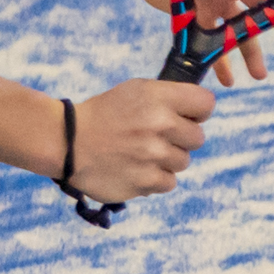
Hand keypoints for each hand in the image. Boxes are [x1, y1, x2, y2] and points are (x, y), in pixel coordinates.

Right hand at [67, 75, 214, 204]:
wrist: (67, 143)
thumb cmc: (105, 115)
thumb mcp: (135, 91)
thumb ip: (170, 98)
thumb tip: (203, 109)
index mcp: (157, 97)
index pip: (206, 104)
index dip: (197, 112)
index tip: (184, 116)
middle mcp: (159, 124)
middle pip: (198, 138)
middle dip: (180, 139)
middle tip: (153, 137)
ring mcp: (153, 155)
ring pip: (183, 161)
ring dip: (165, 160)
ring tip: (139, 152)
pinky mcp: (146, 181)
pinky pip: (169, 182)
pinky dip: (154, 178)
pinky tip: (135, 168)